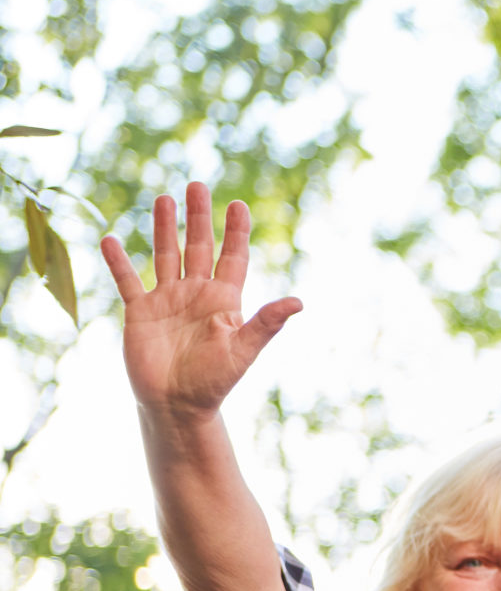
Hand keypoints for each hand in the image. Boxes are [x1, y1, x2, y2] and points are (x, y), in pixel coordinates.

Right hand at [101, 182, 300, 418]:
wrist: (177, 406)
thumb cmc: (215, 382)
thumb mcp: (243, 350)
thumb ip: (266, 323)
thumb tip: (298, 302)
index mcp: (224, 300)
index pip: (233, 257)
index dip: (236, 232)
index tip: (238, 205)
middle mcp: (197, 294)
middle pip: (198, 247)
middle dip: (199, 217)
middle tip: (198, 185)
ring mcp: (168, 300)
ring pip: (166, 255)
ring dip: (163, 227)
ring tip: (164, 198)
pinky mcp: (140, 312)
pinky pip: (128, 281)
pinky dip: (118, 261)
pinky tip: (111, 239)